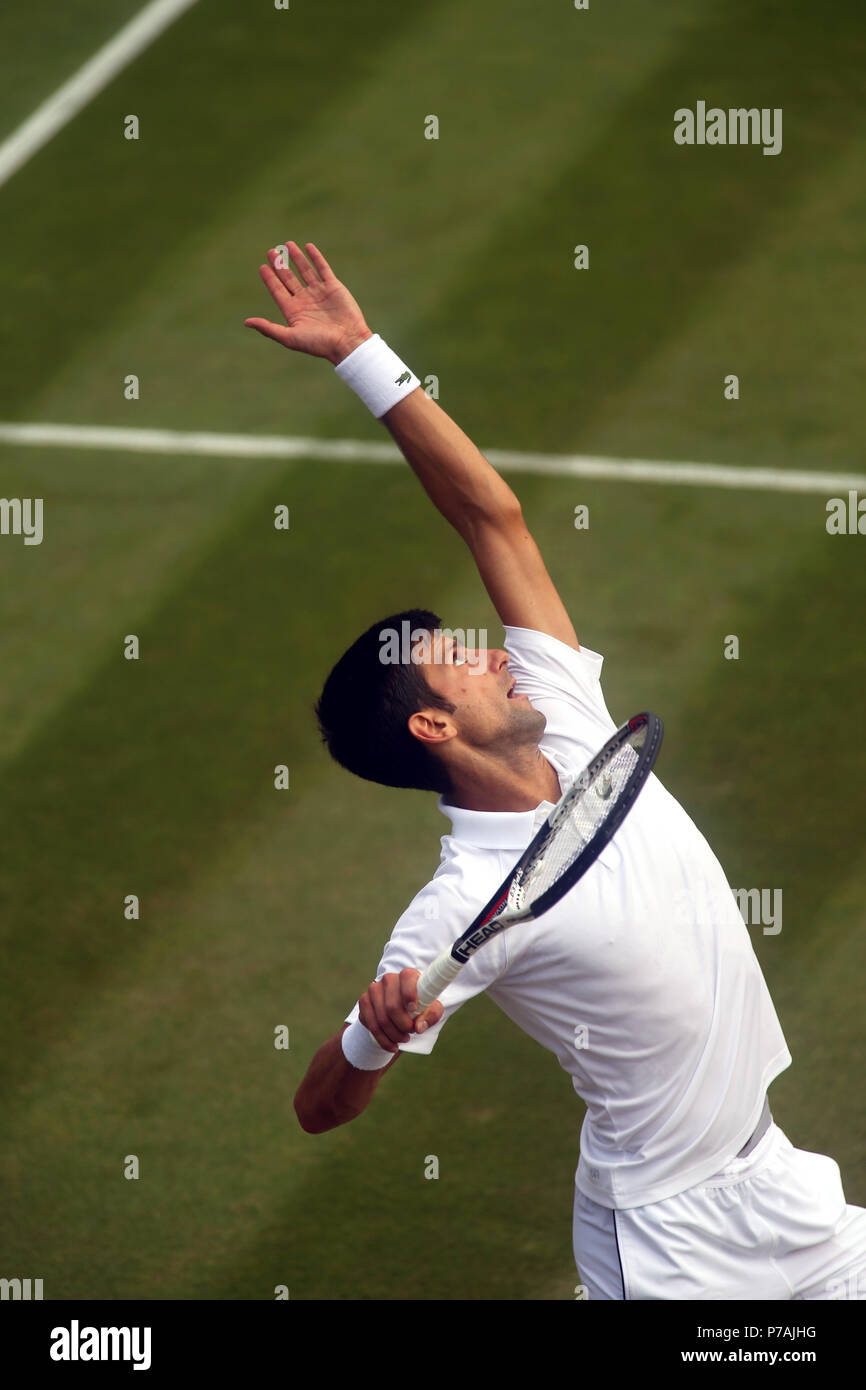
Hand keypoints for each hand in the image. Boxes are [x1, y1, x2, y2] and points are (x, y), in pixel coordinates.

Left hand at [244, 240, 372, 363]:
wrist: (347, 342)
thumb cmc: (319, 344)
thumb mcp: (289, 338)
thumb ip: (268, 328)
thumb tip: (246, 322)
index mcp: (294, 311)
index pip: (278, 291)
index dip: (270, 279)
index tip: (262, 267)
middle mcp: (305, 300)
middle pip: (289, 279)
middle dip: (280, 265)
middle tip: (271, 252)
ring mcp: (320, 292)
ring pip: (305, 271)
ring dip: (296, 258)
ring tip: (287, 244)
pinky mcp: (334, 287)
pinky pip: (323, 268)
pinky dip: (316, 257)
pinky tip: (308, 247)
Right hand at [357, 969, 443, 1052]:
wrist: (402, 1011)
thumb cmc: (420, 1007)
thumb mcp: (432, 1010)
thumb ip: (431, 1015)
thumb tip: (419, 1027)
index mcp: (407, 975)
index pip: (407, 978)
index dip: (409, 994)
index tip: (413, 1009)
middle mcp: (389, 979)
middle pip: (392, 1006)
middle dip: (403, 1025)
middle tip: (411, 1032)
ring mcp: (374, 989)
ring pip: (381, 1019)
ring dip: (394, 1035)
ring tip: (404, 1039)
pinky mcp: (364, 1001)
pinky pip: (371, 1025)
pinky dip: (383, 1039)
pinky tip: (392, 1045)